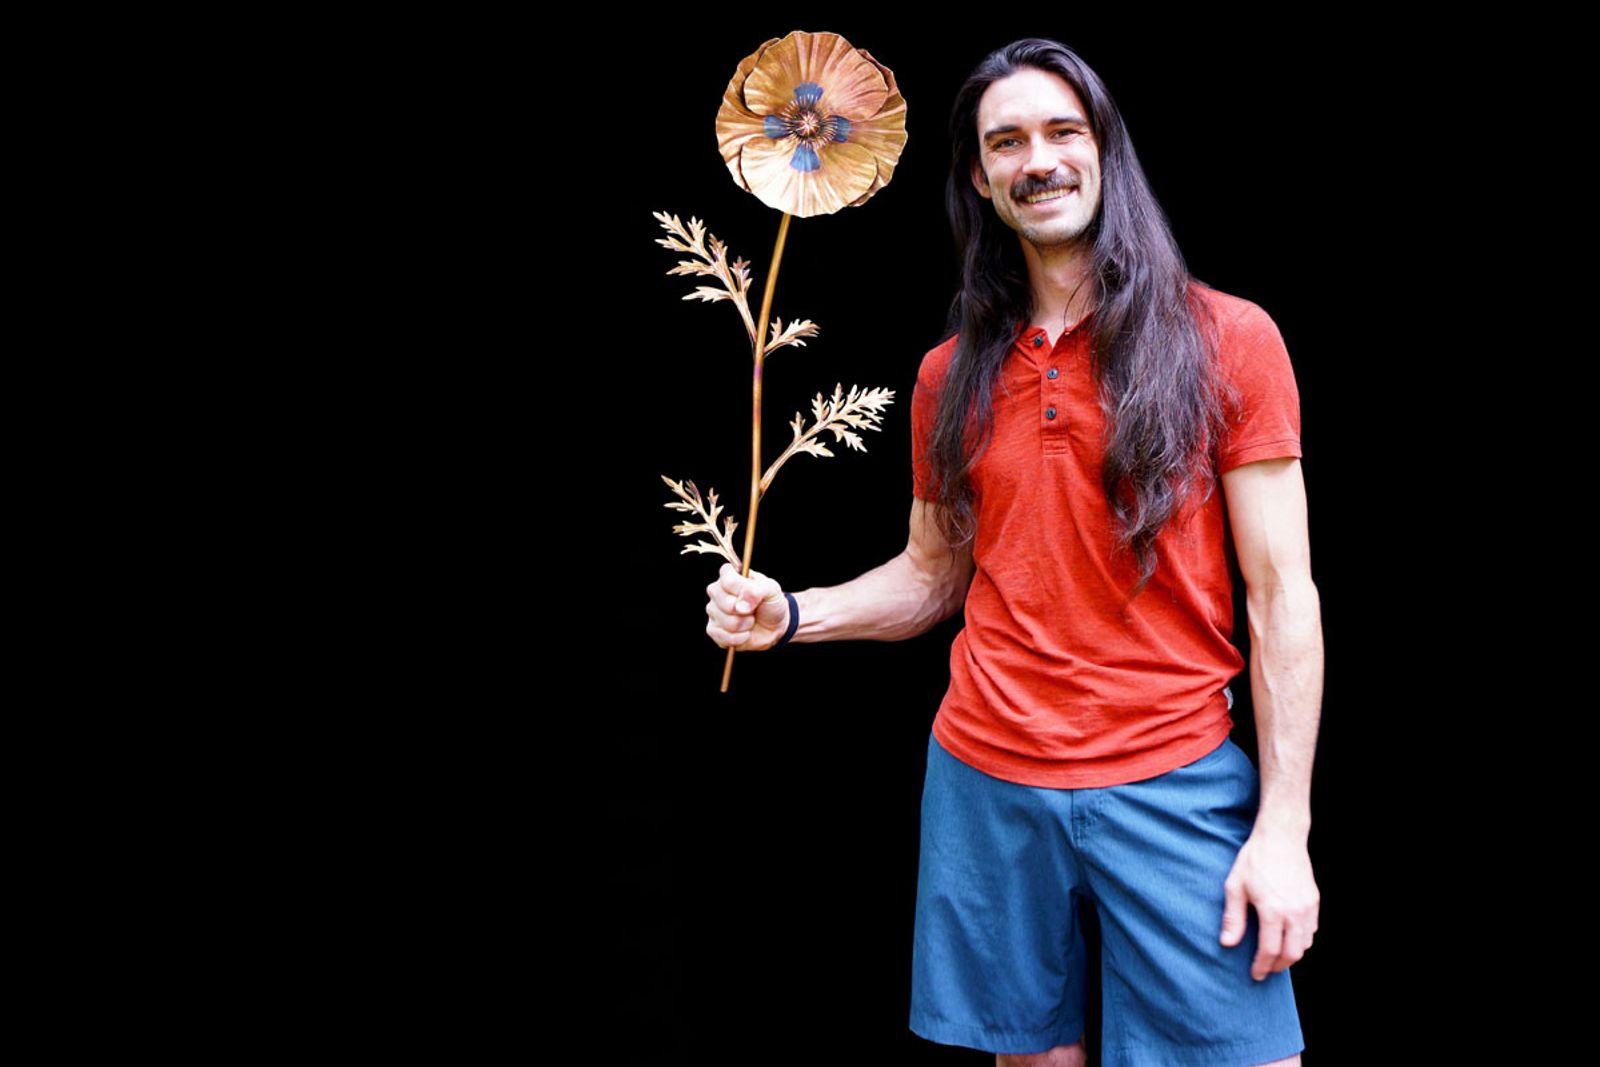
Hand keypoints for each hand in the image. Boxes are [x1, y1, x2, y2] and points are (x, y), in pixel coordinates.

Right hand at [705, 563, 788, 650]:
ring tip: (750, 620)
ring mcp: (713, 611)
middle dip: (746, 612)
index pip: (728, 581)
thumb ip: (757, 590)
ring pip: (727, 622)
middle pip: (727, 604)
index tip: (755, 594)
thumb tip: (740, 605)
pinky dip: (740, 638)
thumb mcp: (771, 590)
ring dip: (745, 625)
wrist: (774, 625)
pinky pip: (723, 637)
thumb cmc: (769, 602)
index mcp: (728, 575)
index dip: (743, 591)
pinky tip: (744, 633)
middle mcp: (716, 591)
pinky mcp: (713, 630)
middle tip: (753, 610)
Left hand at [1220, 828, 1319, 980]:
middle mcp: (1294, 913)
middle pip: (1292, 954)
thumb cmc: (1255, 859)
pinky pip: (1312, 930)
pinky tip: (1289, 937)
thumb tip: (1228, 943)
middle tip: (1266, 970)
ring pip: (1305, 944)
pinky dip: (1302, 940)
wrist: (1281, 837)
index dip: (1262, 966)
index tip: (1255, 974)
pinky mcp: (1314, 901)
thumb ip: (1233, 917)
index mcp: (1273, 911)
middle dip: (1278, 966)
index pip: (1269, 950)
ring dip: (1292, 955)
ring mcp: (1307, 907)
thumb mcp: (1235, 886)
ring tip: (1276, 956)